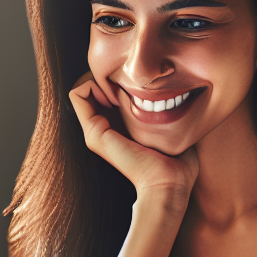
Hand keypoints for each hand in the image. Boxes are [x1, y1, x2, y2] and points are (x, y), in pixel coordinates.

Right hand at [70, 74, 198, 203]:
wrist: (169, 183)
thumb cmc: (178, 163)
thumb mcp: (174, 129)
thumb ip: (171, 113)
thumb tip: (179, 93)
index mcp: (122, 126)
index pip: (108, 89)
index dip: (120, 76)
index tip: (140, 80)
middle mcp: (105, 127)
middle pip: (94, 85)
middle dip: (109, 73)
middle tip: (130, 79)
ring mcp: (96, 130)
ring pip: (83, 85)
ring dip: (100, 75)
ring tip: (121, 84)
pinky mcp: (94, 132)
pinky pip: (77, 94)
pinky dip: (91, 82)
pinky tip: (114, 90)